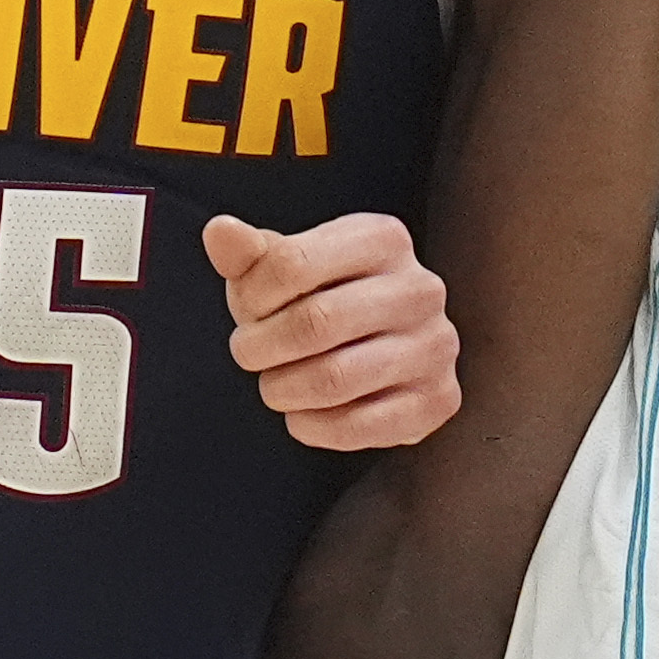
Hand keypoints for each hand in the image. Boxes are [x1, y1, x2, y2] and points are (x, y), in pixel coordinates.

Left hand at [203, 214, 459, 451]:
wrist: (376, 347)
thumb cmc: (319, 298)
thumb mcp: (279, 268)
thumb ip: (246, 252)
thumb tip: (221, 231)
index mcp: (382, 238)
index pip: (291, 264)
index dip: (250, 297)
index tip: (247, 312)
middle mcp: (419, 288)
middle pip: (314, 323)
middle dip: (260, 348)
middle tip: (249, 353)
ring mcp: (435, 346)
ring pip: (334, 379)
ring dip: (282, 389)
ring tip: (275, 384)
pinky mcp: (438, 400)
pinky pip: (359, 426)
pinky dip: (313, 427)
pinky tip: (304, 414)